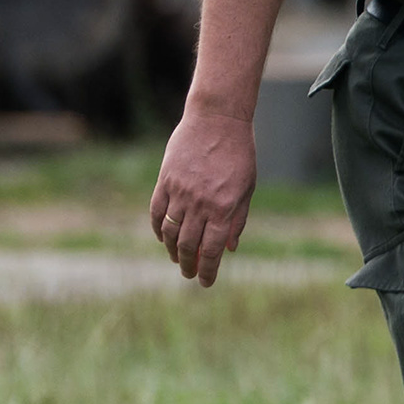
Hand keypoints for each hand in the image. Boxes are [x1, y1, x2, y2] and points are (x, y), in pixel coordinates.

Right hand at [148, 106, 258, 286]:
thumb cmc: (239, 154)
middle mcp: (200, 203)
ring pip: (170, 232)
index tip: (205, 282)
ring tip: (177, 259)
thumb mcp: (247, 188)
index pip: (211, 250)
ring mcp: (180, 192)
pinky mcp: (165, 180)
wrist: (217, 120)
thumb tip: (229, 248)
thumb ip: (237, 219)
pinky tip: (163, 237)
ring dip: (173, 250)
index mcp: (224, 208)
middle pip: (189, 245)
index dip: (207, 271)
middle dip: (188, 265)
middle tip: (189, 274)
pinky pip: (156, 211)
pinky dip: (158, 228)